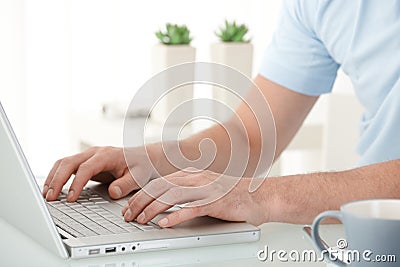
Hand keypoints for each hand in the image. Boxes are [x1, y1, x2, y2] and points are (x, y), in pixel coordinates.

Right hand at [43, 146, 157, 201]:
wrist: (144, 158)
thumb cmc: (141, 166)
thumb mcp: (139, 176)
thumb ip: (126, 184)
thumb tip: (112, 192)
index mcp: (107, 155)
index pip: (86, 168)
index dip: (76, 183)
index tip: (71, 198)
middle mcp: (95, 153)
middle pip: (69, 162)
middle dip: (57, 180)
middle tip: (50, 198)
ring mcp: (89, 156)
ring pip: (64, 162)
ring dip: (53, 177)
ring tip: (46, 195)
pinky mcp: (86, 162)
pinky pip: (67, 166)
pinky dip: (57, 176)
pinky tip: (52, 189)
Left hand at [121, 169, 267, 226]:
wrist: (260, 195)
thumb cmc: (233, 194)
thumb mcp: (206, 188)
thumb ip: (187, 191)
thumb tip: (166, 202)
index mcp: (192, 175)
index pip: (159, 182)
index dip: (141, 194)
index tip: (129, 205)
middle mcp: (196, 179)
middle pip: (160, 187)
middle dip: (140, 201)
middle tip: (127, 214)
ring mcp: (205, 189)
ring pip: (171, 196)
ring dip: (152, 208)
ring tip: (140, 219)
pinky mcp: (215, 202)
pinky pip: (191, 209)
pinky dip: (175, 216)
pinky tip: (163, 224)